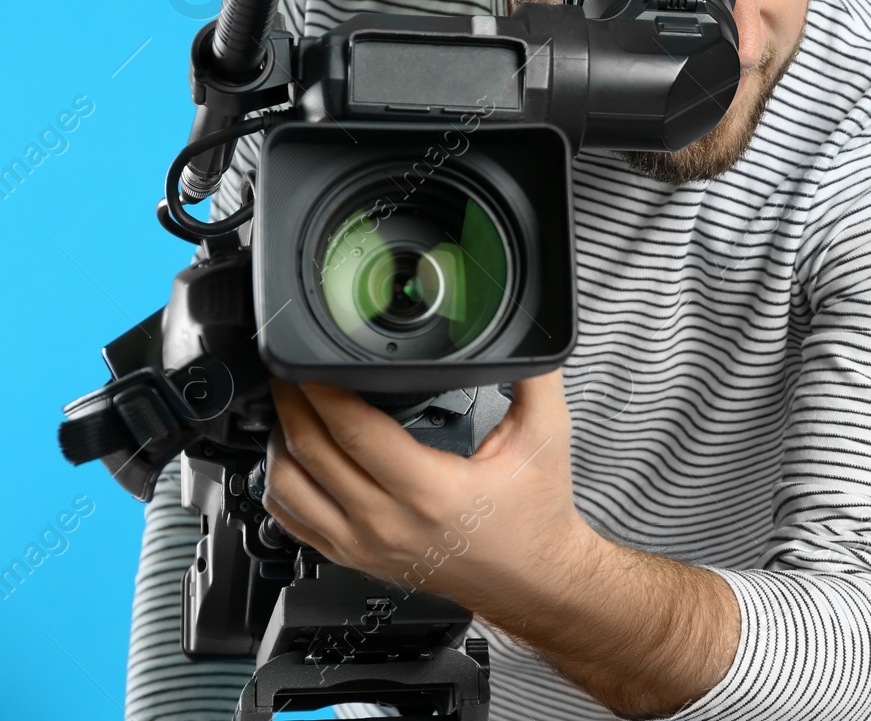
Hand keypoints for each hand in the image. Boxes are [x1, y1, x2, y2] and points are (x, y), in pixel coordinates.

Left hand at [262, 370, 592, 608]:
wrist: (529, 579)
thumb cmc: (534, 515)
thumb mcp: (545, 436)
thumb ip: (537, 378)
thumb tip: (528, 334)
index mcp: (431, 490)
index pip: (354, 433)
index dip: (322, 390)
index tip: (310, 362)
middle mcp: (388, 523)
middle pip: (311, 454)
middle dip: (292, 404)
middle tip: (289, 372)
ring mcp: (364, 545)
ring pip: (288, 490)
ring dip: (281, 443)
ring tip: (289, 410)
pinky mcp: (354, 557)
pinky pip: (292, 522)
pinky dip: (281, 485)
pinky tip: (293, 459)